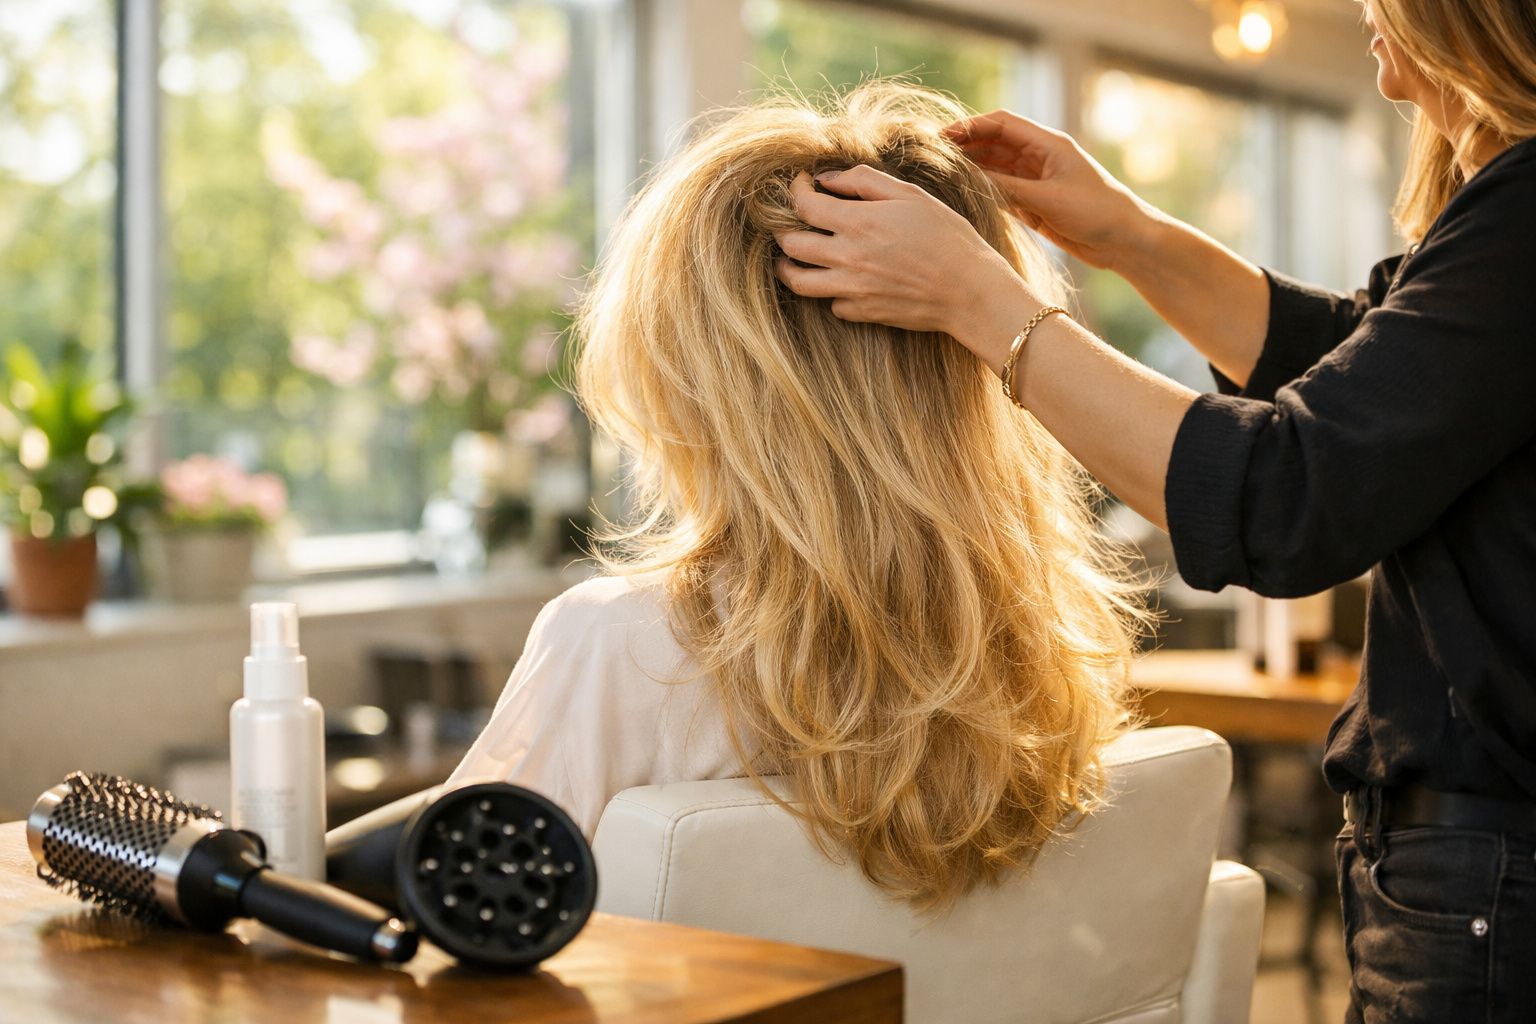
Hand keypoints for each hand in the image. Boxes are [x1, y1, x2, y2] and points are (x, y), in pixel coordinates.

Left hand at [773, 166, 1036, 364]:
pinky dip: (829, 292)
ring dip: (789, 268)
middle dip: (782, 230)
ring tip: (792, 259)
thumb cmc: (947, 237)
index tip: (799, 184)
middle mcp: (847, 258)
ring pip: (798, 282)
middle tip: (789, 223)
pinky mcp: (863, 313)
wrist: (970, 290)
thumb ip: (865, 181)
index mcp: (858, 223)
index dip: (794, 191)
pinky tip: (839, 281)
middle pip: (791, 246)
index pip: (804, 206)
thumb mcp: (911, 195)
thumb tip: (827, 178)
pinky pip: (831, 304)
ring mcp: (852, 289)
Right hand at [945, 110, 1157, 270]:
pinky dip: (983, 190)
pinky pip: (1002, 191)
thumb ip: (1008, 188)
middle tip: (934, 155)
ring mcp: (1036, 180)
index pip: (1002, 124)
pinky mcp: (1035, 202)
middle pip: (994, 143)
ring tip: (942, 175)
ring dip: (972, 169)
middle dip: (966, 146)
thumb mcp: (1047, 199)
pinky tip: (963, 194)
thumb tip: (969, 178)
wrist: (1124, 242)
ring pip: (995, 167)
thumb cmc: (1096, 213)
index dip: (971, 126)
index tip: (944, 136)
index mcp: (1048, 144)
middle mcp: (1040, 157)